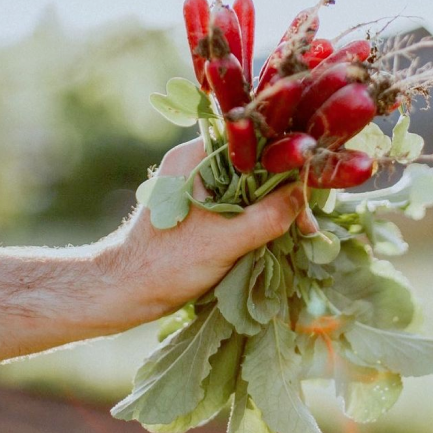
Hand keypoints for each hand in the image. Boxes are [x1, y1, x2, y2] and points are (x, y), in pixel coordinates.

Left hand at [97, 138, 304, 328]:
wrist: (125, 290)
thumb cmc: (165, 263)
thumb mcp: (223, 241)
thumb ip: (267, 216)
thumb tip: (304, 194)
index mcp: (194, 156)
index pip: (252, 142)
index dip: (284, 160)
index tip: (308, 185)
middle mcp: (196, 162)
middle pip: (254, 163)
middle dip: (283, 188)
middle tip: (307, 218)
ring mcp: (198, 185)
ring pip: (249, 184)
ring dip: (273, 204)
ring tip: (299, 228)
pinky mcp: (201, 207)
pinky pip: (239, 202)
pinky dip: (258, 215)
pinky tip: (277, 232)